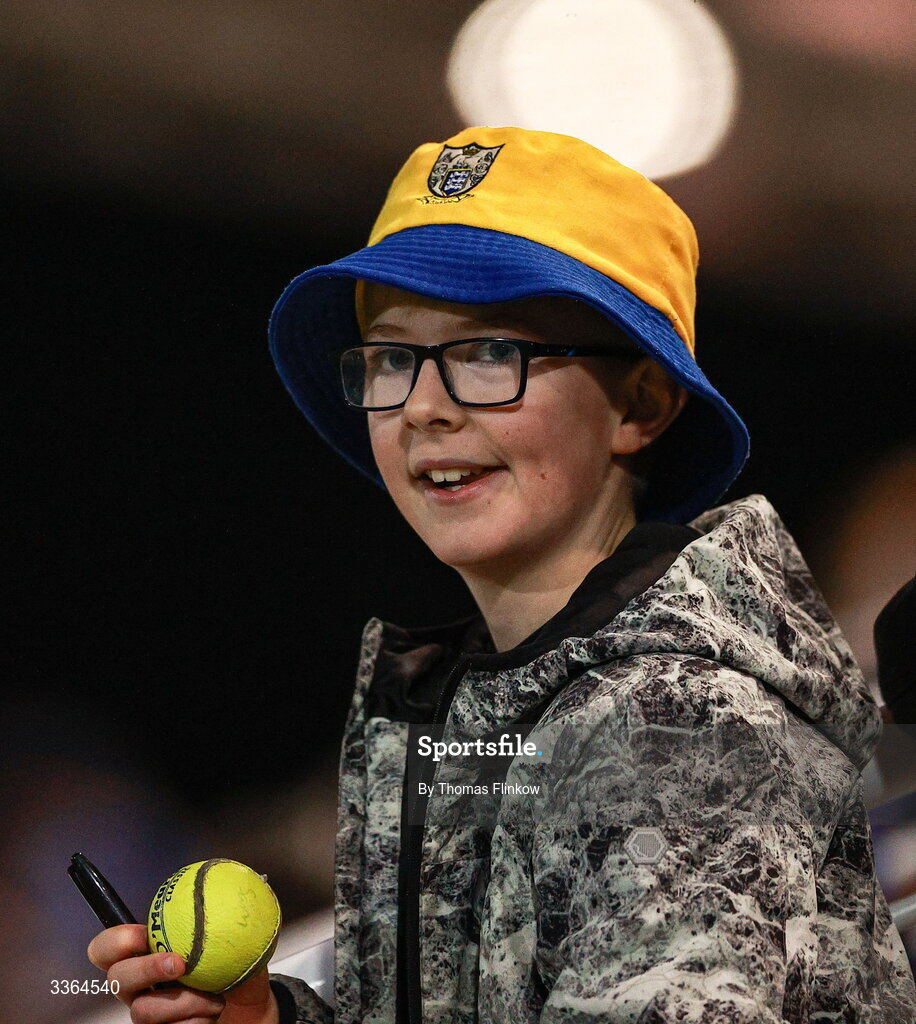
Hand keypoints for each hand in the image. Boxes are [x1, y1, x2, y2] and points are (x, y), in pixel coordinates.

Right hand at [87, 924, 278, 1023]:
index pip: (109, 947)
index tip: (143, 935)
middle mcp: (143, 987)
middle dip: (146, 968)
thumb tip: (229, 896)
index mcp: (151, 955)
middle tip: (179, 964)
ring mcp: (150, 1016)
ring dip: (185, 1002)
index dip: (116, 940)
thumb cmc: (240, 977)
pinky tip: (211, 1017)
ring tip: (214, 998)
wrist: (254, 1016)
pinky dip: (194, 1022)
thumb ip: (229, 922)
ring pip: (144, 1009)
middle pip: (116, 977)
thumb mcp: (240, 945)